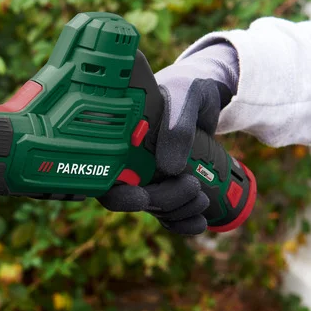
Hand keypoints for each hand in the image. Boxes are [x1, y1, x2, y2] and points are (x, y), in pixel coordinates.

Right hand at [98, 41, 239, 234]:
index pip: (104, 175)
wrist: (206, 92)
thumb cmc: (188, 88)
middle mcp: (128, 158)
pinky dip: (183, 222)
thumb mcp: (186, 98)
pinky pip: (167, 213)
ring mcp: (146, 173)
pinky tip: (200, 221)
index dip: (119, 194)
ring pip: (152, 208)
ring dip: (177, 212)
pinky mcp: (166, 183)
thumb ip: (177, 126)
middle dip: (162, 203)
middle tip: (192, 187)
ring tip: (202, 198)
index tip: (142, 197)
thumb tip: (169, 168)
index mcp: (120, 137)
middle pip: (130, 197)